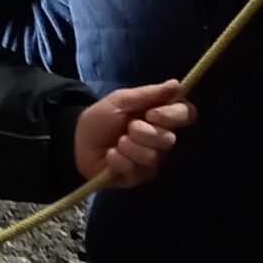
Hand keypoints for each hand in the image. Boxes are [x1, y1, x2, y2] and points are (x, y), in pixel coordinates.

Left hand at [74, 80, 194, 188]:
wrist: (76, 140)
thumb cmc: (101, 118)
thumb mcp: (122, 100)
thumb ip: (150, 94)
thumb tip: (177, 85)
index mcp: (161, 117)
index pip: (186, 114)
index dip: (173, 115)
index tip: (152, 114)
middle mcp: (161, 139)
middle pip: (169, 139)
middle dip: (143, 132)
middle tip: (127, 128)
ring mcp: (152, 160)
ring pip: (152, 156)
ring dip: (128, 146)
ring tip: (116, 143)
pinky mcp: (138, 177)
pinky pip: (136, 170)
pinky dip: (117, 160)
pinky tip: (110, 157)